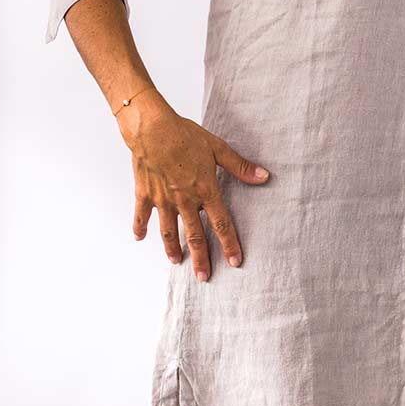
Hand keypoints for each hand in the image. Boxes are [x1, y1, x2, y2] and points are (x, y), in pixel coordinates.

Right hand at [119, 97, 269, 280]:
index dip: (229, 244)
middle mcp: (184, 200)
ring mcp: (162, 200)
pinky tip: (140, 238)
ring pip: (169, 232)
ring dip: (173, 248)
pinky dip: (140, 228)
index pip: (221, 223)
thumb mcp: (218, 148)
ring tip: (177, 262)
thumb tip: (264, 177)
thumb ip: (240, 166)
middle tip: (204, 277)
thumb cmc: (185, 135)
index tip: (235, 262)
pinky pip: (141, 216)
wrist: (152, 128)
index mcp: (205, 190)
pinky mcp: (144, 194)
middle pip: (195, 235)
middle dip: (201, 258)